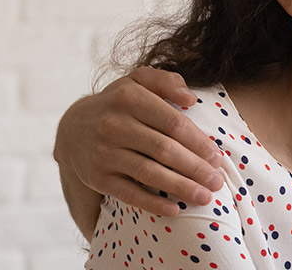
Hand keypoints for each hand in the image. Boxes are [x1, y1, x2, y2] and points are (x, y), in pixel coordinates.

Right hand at [53, 67, 223, 232]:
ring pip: (149, 173)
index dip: (199, 143)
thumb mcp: (139, 81)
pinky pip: (128, 193)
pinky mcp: (96, 177)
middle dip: (195, 168)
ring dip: (181, 188)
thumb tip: (191, 99)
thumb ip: (167, 81)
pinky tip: (174, 210)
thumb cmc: (120, 104)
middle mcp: (113, 124)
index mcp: (129, 98)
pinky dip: (152, 203)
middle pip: (164, 150)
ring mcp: (103, 152)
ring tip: (205, 197)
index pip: (173, 123)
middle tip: (217, 182)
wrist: (74, 128)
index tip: (218, 158)